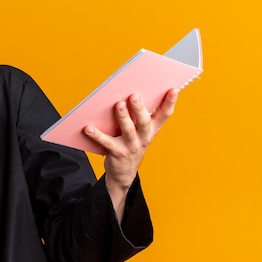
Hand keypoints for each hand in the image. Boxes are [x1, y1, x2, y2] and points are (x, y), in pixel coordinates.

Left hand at [84, 89, 178, 219]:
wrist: (124, 172)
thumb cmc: (131, 144)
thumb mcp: (141, 132)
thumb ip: (141, 115)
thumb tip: (134, 93)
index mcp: (152, 129)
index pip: (164, 115)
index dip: (170, 103)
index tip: (173, 89)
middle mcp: (144, 137)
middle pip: (144, 122)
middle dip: (140, 108)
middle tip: (134, 96)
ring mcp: (131, 146)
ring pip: (128, 130)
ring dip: (123, 117)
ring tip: (118, 105)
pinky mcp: (117, 152)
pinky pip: (106, 142)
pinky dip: (97, 135)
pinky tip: (88, 128)